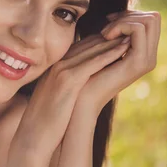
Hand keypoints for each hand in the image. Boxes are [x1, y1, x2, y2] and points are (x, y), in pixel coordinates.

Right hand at [10, 36, 130, 160]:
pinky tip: (124, 49)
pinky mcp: (68, 81)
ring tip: (132, 34)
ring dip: (113, 41)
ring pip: (92, 49)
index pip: (80, 45)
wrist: (33, 135)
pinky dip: (110, 54)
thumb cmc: (43, 121)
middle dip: (109, 35)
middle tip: (129, 30)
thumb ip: (62, 86)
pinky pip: (93, 63)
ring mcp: (61, 70)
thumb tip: (76, 87)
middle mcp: (56, 64)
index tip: (118, 36)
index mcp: (52, 66)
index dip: (100, 39)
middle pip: (87, 43)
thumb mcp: (52, 97)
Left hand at [71, 10, 160, 117]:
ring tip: (104, 33)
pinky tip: (105, 36)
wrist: (84, 96)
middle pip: (154, 18)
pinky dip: (121, 26)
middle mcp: (150, 56)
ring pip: (148, 21)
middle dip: (128, 15)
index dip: (129, 14)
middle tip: (106, 27)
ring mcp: (147, 60)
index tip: (108, 21)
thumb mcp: (104, 48)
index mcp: (144, 52)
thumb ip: (115, 34)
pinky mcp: (139, 62)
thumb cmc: (88, 71)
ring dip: (123, 21)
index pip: (151, 20)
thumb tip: (121, 15)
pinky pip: (138, 31)